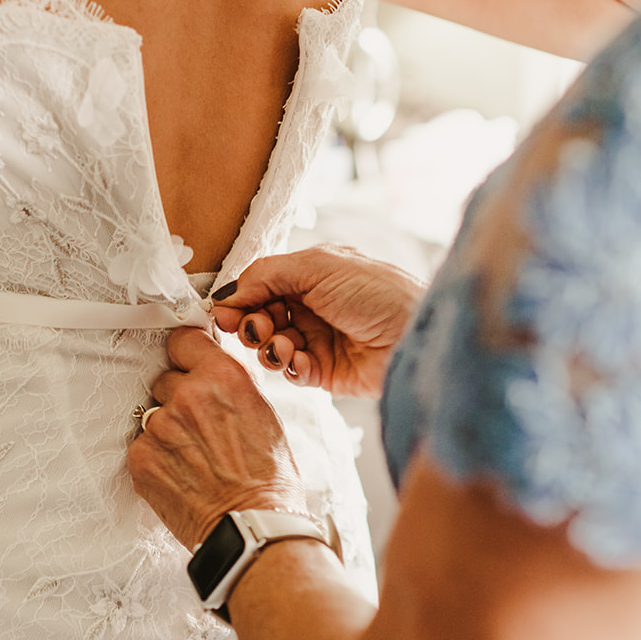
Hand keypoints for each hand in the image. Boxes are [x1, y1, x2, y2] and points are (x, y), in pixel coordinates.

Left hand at [128, 327, 306, 549]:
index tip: (187, 364)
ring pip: (153, 414)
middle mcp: (188, 395)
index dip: (186, 355)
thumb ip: (231, 385)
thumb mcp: (264, 414)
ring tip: (194, 457)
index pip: (183, 340)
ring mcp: (160, 427)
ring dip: (167, 429)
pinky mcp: (141, 458)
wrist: (253, 528)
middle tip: (201, 428)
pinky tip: (181, 475)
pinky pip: (142, 445)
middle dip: (179, 398)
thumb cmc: (269, 479)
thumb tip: (210, 369)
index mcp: (224, 376)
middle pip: (165, 380)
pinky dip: (156, 458)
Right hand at [211, 244, 424, 396]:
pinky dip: (289, 367)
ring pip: (271, 346)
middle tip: (254, 329)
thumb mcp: (319, 267)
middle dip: (251, 324)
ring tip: (282, 346)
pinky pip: (291, 372)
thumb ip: (268, 275)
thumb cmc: (378, 292)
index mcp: (310, 275)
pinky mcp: (325, 372)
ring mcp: (317, 340)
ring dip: (268, 347)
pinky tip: (301, 361)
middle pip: (260, 317)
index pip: (260, 286)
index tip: (223, 313)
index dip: (240, 300)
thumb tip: (228, 292)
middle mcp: (311, 306)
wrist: (417, 335)